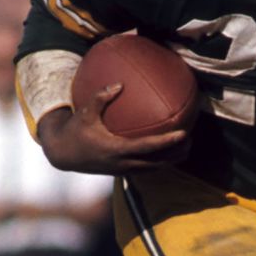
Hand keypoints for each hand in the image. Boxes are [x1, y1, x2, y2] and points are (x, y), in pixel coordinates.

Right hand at [36, 86, 188, 174]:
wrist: (64, 155)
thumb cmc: (76, 130)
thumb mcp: (85, 112)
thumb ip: (101, 97)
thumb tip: (120, 83)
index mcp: (116, 149)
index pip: (148, 147)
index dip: (167, 142)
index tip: (183, 134)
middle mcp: (122, 163)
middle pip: (157, 162)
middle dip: (176, 153)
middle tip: (191, 140)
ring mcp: (123, 170)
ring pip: (154, 169)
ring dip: (171, 160)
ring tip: (186, 148)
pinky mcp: (122, 172)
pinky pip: (146, 169)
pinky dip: (160, 162)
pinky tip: (168, 152)